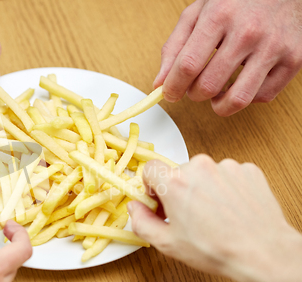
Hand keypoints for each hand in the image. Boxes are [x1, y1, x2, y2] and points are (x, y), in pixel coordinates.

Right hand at [128, 155, 301, 281]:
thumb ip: (141, 222)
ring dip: (204, 189)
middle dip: (180, 190)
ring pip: (204, 173)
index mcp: (175, 183)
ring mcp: (226, 167)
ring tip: (214, 215)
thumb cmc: (216, 249)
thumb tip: (135, 208)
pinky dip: (226, 188)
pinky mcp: (247, 170)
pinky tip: (230, 209)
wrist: (262, 252)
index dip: (152, 186)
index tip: (160, 200)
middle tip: (189, 216)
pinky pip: (228, 175)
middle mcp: (199, 167)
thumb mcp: (168, 244)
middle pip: (179, 172)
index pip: (150, 168)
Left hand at [154, 0, 301, 115]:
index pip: (188, 66)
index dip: (173, 87)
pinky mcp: (294, 59)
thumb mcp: (198, 13)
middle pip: (209, 86)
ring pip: (237, 99)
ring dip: (219, 105)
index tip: (169, 93)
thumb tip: (160, 83)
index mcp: (219, 16)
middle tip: (195, 87)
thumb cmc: (236, 1)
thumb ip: (175, 47)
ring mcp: (273, 47)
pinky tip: (240, 83)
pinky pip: (262, 97)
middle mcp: (248, 32)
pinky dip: (246, 97)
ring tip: (216, 93)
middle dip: (194, 94)